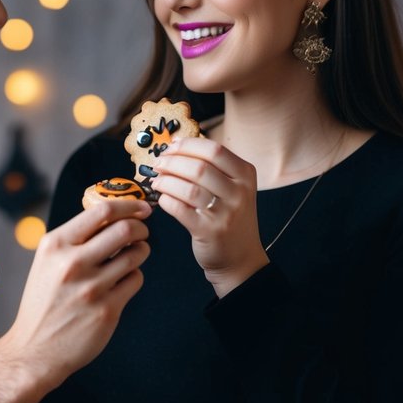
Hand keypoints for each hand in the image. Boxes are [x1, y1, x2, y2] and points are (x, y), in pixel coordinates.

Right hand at [0, 197, 150, 402]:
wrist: (33, 350)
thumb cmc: (43, 303)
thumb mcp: (47, 262)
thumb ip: (74, 239)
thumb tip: (112, 216)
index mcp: (55, 245)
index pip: (101, 211)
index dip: (128, 205)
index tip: (141, 207)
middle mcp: (72, 263)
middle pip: (125, 229)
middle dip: (140, 227)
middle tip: (141, 231)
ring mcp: (91, 288)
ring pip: (135, 254)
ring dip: (141, 251)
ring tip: (133, 256)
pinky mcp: (107, 310)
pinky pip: (135, 280)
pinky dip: (133, 277)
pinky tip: (121, 282)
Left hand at [150, 137, 267, 296]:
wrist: (240, 257)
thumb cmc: (229, 216)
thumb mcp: (233, 187)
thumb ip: (212, 166)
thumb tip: (176, 144)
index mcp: (245, 174)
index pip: (214, 149)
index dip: (187, 145)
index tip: (171, 147)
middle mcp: (239, 192)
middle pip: (199, 166)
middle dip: (172, 162)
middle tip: (158, 164)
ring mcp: (225, 213)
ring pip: (188, 188)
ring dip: (166, 181)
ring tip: (157, 181)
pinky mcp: (208, 231)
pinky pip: (179, 209)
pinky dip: (166, 200)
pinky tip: (162, 199)